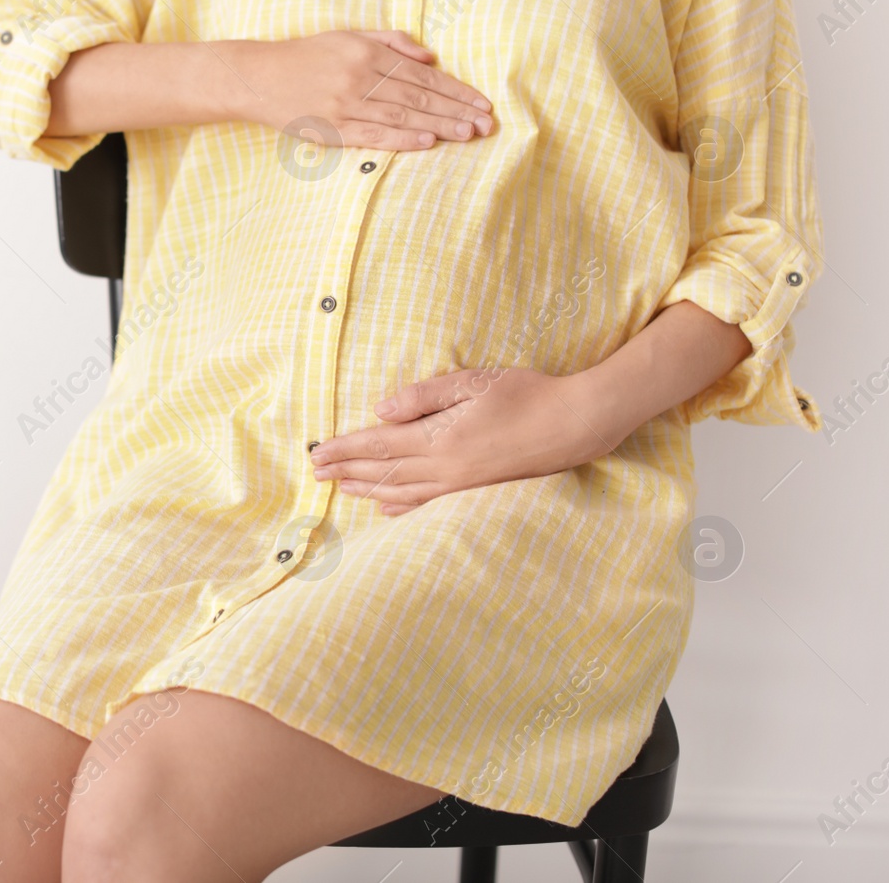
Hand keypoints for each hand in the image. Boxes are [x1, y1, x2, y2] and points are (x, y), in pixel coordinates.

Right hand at [225, 30, 494, 151]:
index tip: (481, 101)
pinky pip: (374, 135)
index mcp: (368, 53)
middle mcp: (361, 77)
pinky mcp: (332, 129)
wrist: (258, 77)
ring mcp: (346, 105)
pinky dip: (403, 139)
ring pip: (402, 117)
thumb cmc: (307, 56)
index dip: (456, 89)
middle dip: (456, 110)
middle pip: (419, 97)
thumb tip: (430, 58)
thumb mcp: (349, 36)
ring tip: (467, 134)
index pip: (423, 74)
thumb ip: (391, 42)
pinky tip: (427, 142)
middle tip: (486, 124)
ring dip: (439, 127)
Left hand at [308, 367, 614, 514]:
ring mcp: (459, 483)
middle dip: (346, 470)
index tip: (316, 453)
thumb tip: (380, 410)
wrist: (574, 425)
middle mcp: (444, 467)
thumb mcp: (473, 381)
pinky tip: (385, 508)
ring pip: (400, 490)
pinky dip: (400, 505)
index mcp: (439, 437)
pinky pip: (427, 502)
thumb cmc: (525, 394)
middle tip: (314, 473)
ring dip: (366, 487)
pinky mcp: (474, 490)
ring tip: (339, 486)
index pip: (378, 444)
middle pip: (383, 470)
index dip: (344, 449)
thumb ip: (424, 394)